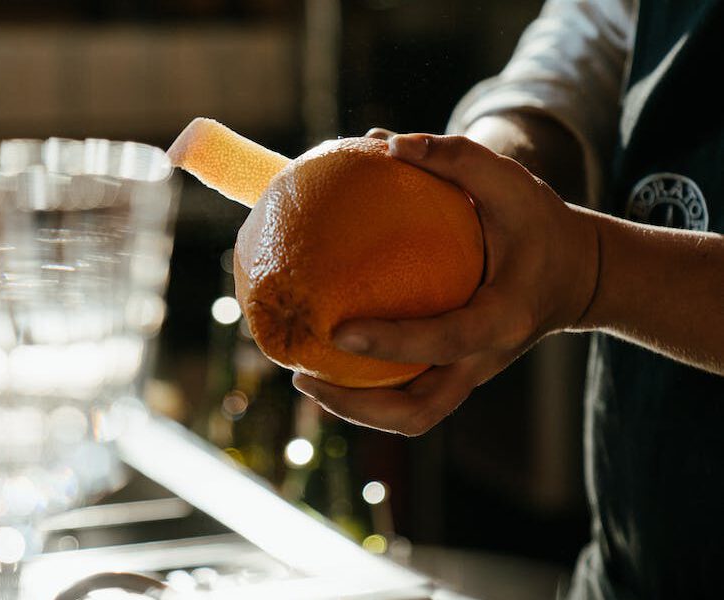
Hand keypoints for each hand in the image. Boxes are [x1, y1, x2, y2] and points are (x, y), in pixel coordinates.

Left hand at [292, 133, 598, 435]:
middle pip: (420, 412)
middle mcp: (485, 359)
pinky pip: (410, 397)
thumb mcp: (511, 183)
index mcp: (503, 318)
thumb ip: (456, 158)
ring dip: (356, 410)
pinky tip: (331, 361)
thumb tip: (383, 143)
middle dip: (358, 407)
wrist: (579, 276)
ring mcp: (472, 374)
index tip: (338, 332)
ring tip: (304, 379)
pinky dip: (369, 394)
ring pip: (412, 418)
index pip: (446, 340)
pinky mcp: (460, 373)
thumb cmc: (541, 225)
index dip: (393, 343)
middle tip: (303, 377)